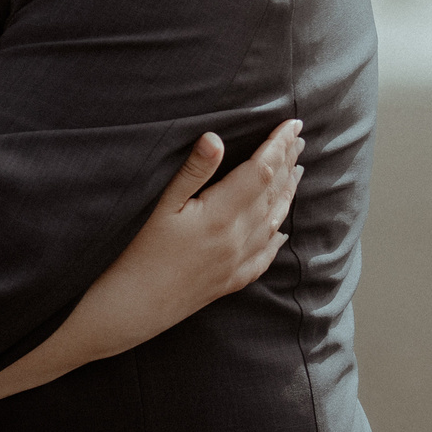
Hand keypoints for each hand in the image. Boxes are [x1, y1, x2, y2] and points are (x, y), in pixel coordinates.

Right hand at [64, 119, 302, 359]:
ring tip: (298, 171)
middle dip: (288, 162)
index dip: (278, 145)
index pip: (261, 171)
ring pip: (275, 221)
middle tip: (299, 138)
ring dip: (289, 193)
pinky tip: (282, 230)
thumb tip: (215, 137)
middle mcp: (238, 238)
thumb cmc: (138, 253)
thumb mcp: (160, 206)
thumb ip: (191, 172)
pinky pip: (266, 256)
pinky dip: (278, 237)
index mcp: (220, 215)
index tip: (291, 124)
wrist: (132, 308)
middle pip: (273, 193)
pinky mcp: (232, 281)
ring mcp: (238, 262)